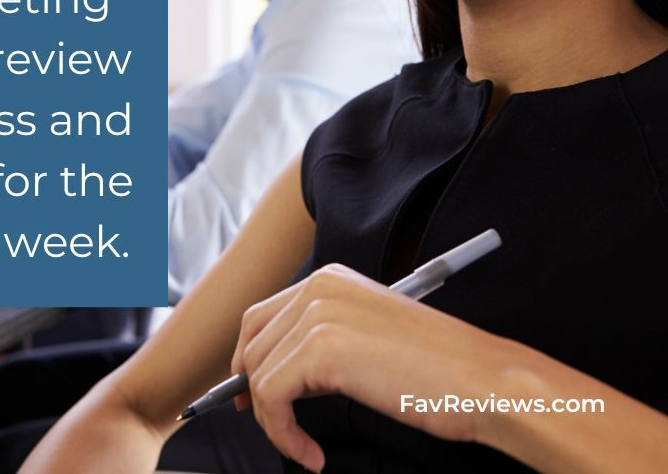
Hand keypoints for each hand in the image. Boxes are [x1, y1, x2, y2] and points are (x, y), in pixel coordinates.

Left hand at [230, 263, 508, 471]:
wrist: (482, 382)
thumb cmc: (439, 370)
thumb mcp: (368, 337)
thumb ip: (323, 339)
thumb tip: (278, 369)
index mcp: (330, 278)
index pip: (263, 315)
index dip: (250, 357)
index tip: (252, 393)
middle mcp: (318, 287)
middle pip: (253, 339)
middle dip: (252, 388)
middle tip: (272, 424)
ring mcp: (318, 315)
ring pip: (259, 373)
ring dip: (274, 420)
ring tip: (304, 446)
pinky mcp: (321, 351)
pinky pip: (272, 397)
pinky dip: (283, 434)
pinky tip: (312, 454)